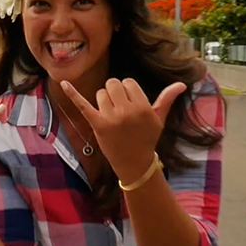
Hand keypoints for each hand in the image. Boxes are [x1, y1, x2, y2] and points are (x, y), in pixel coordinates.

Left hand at [61, 78, 186, 181]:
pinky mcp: (97, 125)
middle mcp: (126, 111)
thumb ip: (167, 99)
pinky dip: (72, 93)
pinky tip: (63, 83)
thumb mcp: (158, 118)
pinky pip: (82, 105)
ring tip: (111, 116)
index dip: (128, 92)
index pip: (128, 82)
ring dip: (104, 101)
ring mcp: (111, 118)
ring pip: (101, 93)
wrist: (134, 162)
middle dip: (115, 93)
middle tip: (119, 109)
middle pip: (113, 84)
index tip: (130, 105)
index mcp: (142, 107)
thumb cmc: (147, 138)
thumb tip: (182, 84)